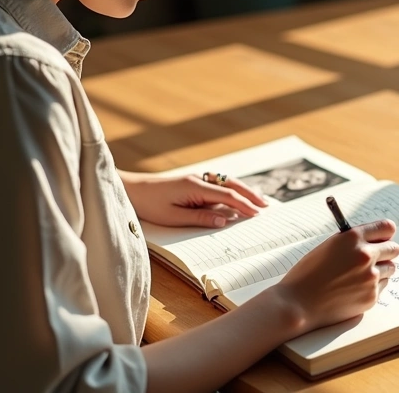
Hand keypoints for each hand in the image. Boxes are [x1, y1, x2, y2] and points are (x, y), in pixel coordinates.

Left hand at [122, 172, 268, 227]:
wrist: (131, 189)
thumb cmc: (149, 205)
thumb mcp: (173, 217)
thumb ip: (200, 218)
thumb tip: (224, 220)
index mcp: (195, 187)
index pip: (227, 195)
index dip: (244, 205)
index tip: (257, 214)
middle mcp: (199, 179)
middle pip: (231, 185)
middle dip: (250, 195)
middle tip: (266, 205)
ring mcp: (196, 179)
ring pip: (226, 182)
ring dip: (243, 190)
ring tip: (258, 199)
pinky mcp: (192, 182)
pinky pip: (217, 184)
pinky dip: (231, 189)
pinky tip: (237, 195)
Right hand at [271, 219, 398, 333]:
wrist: (298, 303)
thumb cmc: (308, 274)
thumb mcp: (329, 247)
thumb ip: (353, 242)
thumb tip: (376, 241)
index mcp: (353, 238)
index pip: (386, 228)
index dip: (385, 233)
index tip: (383, 237)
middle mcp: (365, 256)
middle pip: (394, 249)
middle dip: (386, 251)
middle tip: (376, 256)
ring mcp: (370, 277)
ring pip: (390, 269)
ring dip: (380, 270)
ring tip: (358, 276)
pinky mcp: (371, 296)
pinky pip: (382, 286)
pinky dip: (372, 287)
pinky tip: (353, 289)